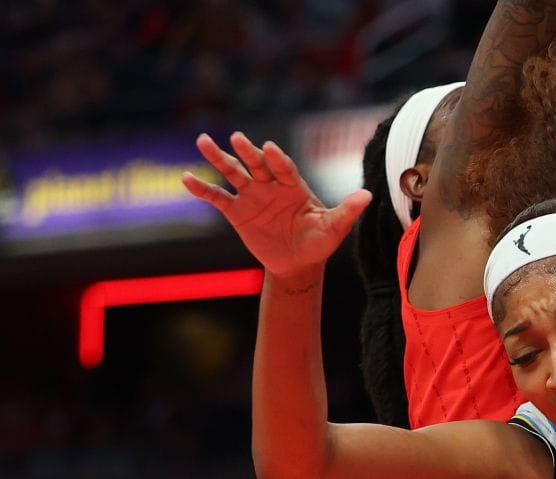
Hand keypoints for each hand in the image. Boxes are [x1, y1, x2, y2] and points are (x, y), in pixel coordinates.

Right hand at [181, 133, 371, 280]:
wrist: (297, 263)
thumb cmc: (318, 243)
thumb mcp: (333, 228)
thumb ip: (347, 211)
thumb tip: (368, 196)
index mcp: (294, 186)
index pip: (284, 168)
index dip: (277, 159)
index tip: (270, 149)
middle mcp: (270, 185)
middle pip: (256, 164)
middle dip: (247, 152)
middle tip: (236, 138)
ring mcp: (252, 196)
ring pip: (233, 173)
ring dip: (218, 158)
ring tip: (203, 142)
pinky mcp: (236, 211)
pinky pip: (217, 198)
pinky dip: (202, 189)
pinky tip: (186, 178)